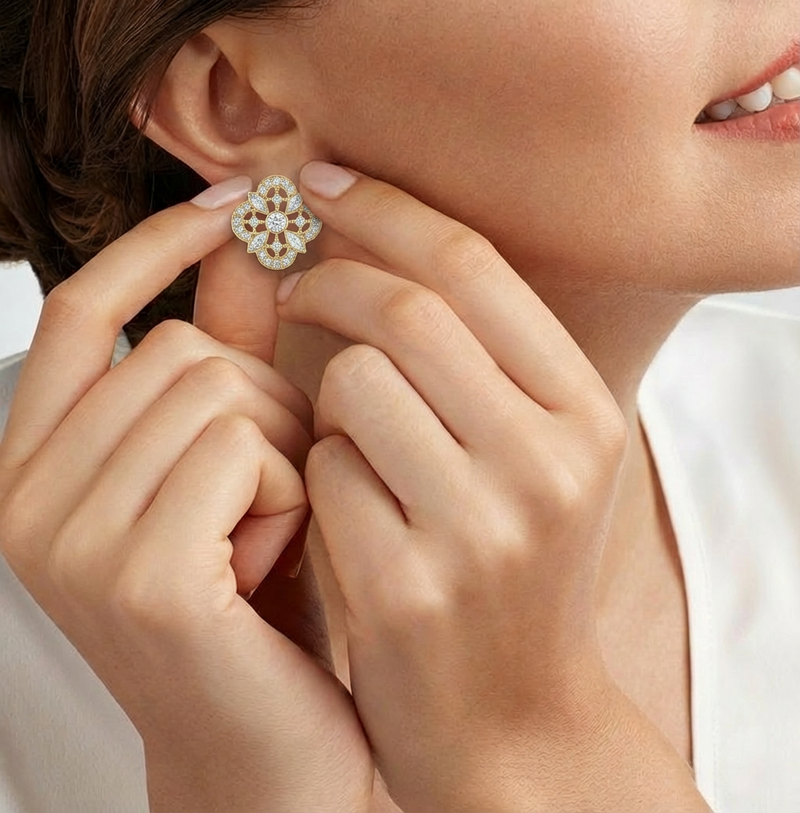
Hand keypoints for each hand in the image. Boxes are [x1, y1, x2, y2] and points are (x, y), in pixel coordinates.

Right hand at [0, 177, 373, 812]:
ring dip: (281, 448)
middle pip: (179, 351)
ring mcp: (69, 540)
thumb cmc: (258, 603)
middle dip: (264, 401)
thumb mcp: (234, 467)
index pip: (82, 309)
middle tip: (280, 486)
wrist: (272, 743)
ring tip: (278, 526)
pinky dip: (289, 490)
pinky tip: (279, 554)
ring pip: (216, 389)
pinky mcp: (137, 576)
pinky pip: (242, 448)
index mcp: (33, 465)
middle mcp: (25, 499)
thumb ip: (227, 353)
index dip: (158, 246)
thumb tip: (244, 238)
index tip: (238, 205)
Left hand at [275, 162, 710, 811]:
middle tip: (295, 288)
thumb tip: (373, 237)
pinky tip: (341, 515)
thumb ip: (475, 357)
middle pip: (405, 312)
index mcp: (586, 414)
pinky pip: (322, 469)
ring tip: (345, 439)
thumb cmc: (510, 569)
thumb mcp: (531, 458)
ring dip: (327, 399)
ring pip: (353, 384)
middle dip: (330, 283)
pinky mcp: (406, 588)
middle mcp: (548, 463)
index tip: (319, 184)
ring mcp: (480, 529)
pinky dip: (314, 472)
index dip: (386, 211)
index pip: (473, 268)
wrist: (510, 715)